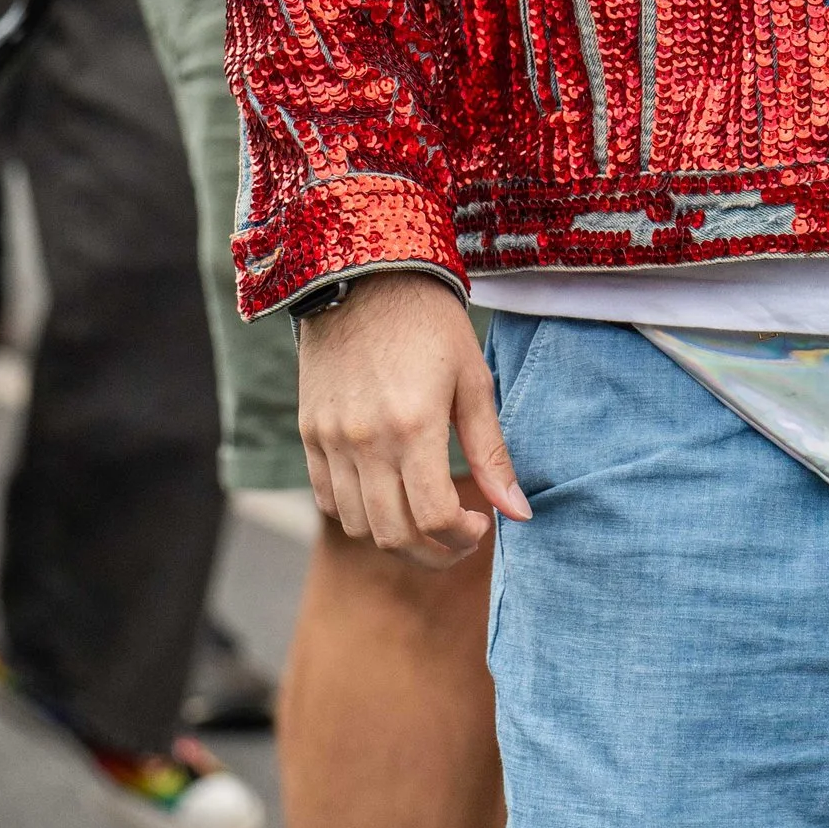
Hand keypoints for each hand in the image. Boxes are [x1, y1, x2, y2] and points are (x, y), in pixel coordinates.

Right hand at [296, 271, 531, 565]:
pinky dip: (357, 513)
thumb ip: (491, 453)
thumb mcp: (473, 380)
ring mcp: (330, 439)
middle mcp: (365, 440)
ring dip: (395, 537)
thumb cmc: (430, 323)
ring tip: (424, 517)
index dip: (461, 538)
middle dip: (433, 552)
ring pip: (357, 525)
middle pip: (394, 535)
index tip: (480, 525)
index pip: (433, 518)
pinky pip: (326, 498)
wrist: (363, 274)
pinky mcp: (309, 432)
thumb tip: (519, 514)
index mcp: (414, 425)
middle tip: (458, 537)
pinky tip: (386, 493)